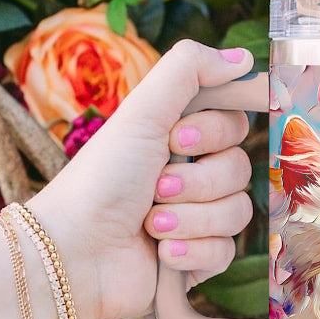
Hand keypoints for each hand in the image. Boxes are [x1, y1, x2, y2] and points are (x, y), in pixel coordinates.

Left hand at [30, 40, 254, 318]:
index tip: (179, 137)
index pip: (235, 123)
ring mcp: (196, 220)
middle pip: (241, 170)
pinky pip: (226, 251)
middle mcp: (191, 176)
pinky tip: (160, 253)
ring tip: (150, 226)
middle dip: (197, 182)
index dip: (216, 132)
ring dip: (191, 218)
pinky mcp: (197, 261)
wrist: (75, 251)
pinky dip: (191, 251)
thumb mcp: (142, 112)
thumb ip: (190, 69)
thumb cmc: (100, 179)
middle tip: (156, 187)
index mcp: (179, 138)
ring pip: (237, 213)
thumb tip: (244, 57)